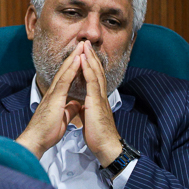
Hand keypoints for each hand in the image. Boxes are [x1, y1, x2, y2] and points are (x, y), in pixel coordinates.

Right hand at [17, 42, 84, 157]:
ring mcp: (53, 93)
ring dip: (74, 57)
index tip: (82, 55)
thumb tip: (77, 104)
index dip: (74, 65)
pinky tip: (78, 60)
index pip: (67, 77)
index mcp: (56, 96)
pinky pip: (64, 81)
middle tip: (82, 43)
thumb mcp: (63, 117)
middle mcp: (53, 92)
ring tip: (82, 46)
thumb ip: (69, 108)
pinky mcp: (54, 98)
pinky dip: (71, 69)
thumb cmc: (47, 132)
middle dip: (74, 56)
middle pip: (65, 70)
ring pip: (65, 71)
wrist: (36, 140)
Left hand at [78, 41, 122, 165]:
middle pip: (96, 71)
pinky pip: (92, 82)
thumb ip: (87, 108)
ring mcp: (99, 97)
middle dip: (91, 56)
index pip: (94, 77)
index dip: (89, 64)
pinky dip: (88, 69)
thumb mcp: (90, 118)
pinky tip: (84, 60)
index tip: (84, 53)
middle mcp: (100, 95)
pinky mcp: (96, 102)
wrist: (106, 146)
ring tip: (84, 45)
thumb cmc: (98, 135)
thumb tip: (82, 105)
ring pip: (95, 73)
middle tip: (86, 42)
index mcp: (97, 98)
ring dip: (90, 58)